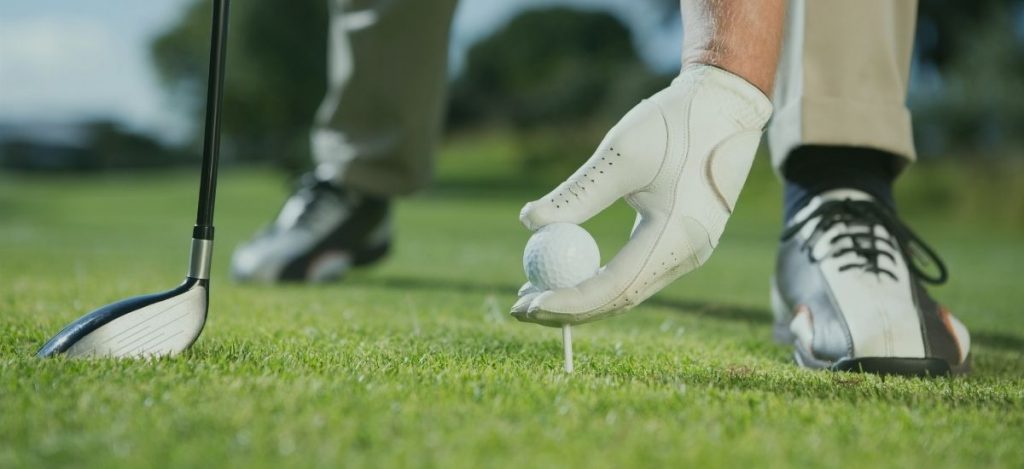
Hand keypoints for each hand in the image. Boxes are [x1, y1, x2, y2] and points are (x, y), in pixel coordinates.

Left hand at [511, 65, 771, 326]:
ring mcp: (689, 251)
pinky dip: (601, 278)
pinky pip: (637, 272)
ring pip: (627, 290)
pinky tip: (569, 271)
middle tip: (520, 308)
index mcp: (676, 236)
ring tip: (533, 291)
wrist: (726, 107)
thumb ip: (577, 194)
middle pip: (619, 299)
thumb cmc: (675, 124)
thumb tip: (529, 222)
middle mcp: (687, 254)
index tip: (526, 305)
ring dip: (581, 296)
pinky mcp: (685, 242)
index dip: (567, 301)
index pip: (613, 288)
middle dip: (567, 309)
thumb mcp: (619, 155)